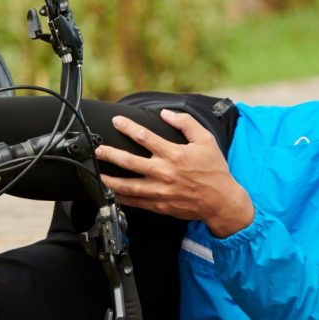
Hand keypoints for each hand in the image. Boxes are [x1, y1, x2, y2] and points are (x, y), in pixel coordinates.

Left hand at [95, 110, 254, 236]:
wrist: (220, 201)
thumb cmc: (214, 170)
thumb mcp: (206, 140)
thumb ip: (186, 123)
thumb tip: (166, 113)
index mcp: (174, 154)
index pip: (145, 137)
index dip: (128, 127)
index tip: (116, 121)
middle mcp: (164, 172)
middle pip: (130, 162)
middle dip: (110, 154)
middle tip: (98, 149)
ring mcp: (160, 191)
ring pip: (128, 185)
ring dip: (110, 179)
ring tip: (97, 174)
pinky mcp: (159, 205)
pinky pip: (135, 202)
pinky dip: (121, 198)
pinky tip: (112, 193)